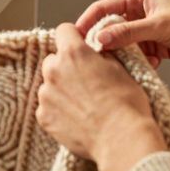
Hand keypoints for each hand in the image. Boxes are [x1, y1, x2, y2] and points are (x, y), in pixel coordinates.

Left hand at [36, 24, 165, 170]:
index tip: (80, 46)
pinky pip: (47, 107)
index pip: (64, 31)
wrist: (121, 139)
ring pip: (50, 85)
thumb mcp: (122, 69)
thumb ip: (102, 55)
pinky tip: (78, 119)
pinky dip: (58, 110)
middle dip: (66, 66)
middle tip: (86, 81)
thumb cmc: (127, 104)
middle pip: (54, 60)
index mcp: (74, 53)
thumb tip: (97, 51)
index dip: (74, 37)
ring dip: (62, 90)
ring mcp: (45, 95)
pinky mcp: (43, 116)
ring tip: (84, 105)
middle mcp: (54, 70)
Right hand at [74, 0, 169, 83]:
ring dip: (125, 56)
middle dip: (106, 44)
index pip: (103, 8)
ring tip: (125, 66)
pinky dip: (139, 63)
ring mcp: (149, 30)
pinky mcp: (159, 46)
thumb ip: (127, 33)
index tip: (75, 39)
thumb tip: (98, 41)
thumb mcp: (160, 26)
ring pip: (124, 45)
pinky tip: (147, 68)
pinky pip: (139, 56)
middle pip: (111, 28)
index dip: (87, 23)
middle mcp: (141, 11)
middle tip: (98, 60)